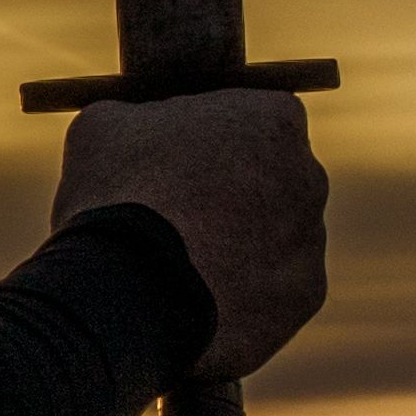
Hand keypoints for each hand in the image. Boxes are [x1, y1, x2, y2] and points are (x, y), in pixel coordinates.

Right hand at [56, 89, 325, 387]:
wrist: (129, 290)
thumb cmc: (118, 196)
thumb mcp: (104, 128)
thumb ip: (141, 117)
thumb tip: (137, 124)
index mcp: (272, 119)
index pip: (257, 118)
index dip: (215, 140)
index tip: (179, 160)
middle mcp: (308, 175)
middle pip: (273, 179)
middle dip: (234, 194)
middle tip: (177, 215)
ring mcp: (311, 239)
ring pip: (275, 237)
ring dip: (238, 245)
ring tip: (175, 264)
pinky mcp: (303, 296)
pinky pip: (273, 288)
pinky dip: (240, 293)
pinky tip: (194, 298)